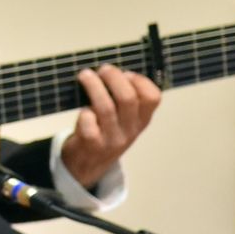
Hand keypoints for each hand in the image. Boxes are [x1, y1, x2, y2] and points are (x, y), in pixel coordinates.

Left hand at [59, 64, 160, 188]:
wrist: (89, 164)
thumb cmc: (105, 131)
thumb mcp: (124, 119)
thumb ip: (124, 99)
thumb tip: (112, 69)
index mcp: (142, 119)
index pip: (152, 97)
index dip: (140, 80)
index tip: (126, 73)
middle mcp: (130, 129)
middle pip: (128, 98)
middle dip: (113, 77)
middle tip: (103, 69)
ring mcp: (112, 138)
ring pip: (106, 108)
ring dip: (94, 86)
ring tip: (85, 75)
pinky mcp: (92, 145)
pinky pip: (89, 125)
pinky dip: (84, 113)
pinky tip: (82, 109)